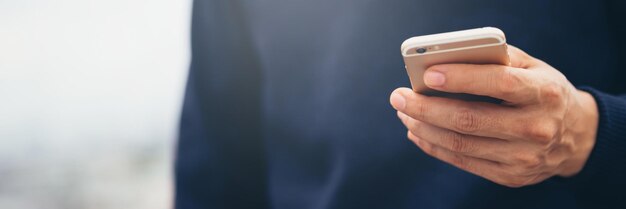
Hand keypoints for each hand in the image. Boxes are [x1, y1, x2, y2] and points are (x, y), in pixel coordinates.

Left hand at [389, 46, 598, 186]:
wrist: (577, 137)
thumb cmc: (544, 92)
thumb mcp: (533, 68)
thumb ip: (496, 59)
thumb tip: (446, 59)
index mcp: (545, 93)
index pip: (499, 84)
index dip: (461, 79)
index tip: (428, 74)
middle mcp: (536, 128)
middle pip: (469, 120)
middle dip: (426, 108)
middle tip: (399, 96)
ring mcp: (523, 157)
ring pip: (460, 144)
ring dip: (423, 128)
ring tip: (404, 112)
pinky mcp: (510, 176)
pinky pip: (462, 162)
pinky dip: (433, 146)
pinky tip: (417, 132)